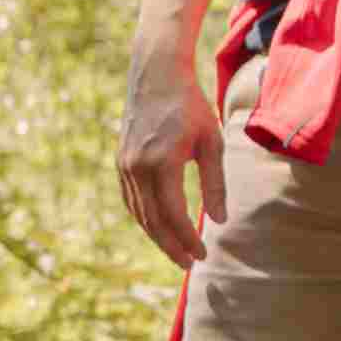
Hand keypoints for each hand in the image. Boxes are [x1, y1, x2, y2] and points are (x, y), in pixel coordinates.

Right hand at [116, 48, 227, 269]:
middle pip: (153, 221)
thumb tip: (219, 220)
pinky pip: (131, 201)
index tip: (202, 254)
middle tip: (188, 265)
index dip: (187, 238)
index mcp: (162, 161)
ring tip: (176, 252)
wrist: (155, 76)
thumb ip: (215, 183)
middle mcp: (138, 168)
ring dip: (157, 237)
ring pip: (140, 214)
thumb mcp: (211, 142)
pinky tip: (159, 229)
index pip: (174, 214)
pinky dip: (145, 219)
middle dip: (171, 246)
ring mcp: (125, 166)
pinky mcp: (121, 164)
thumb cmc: (190, 106)